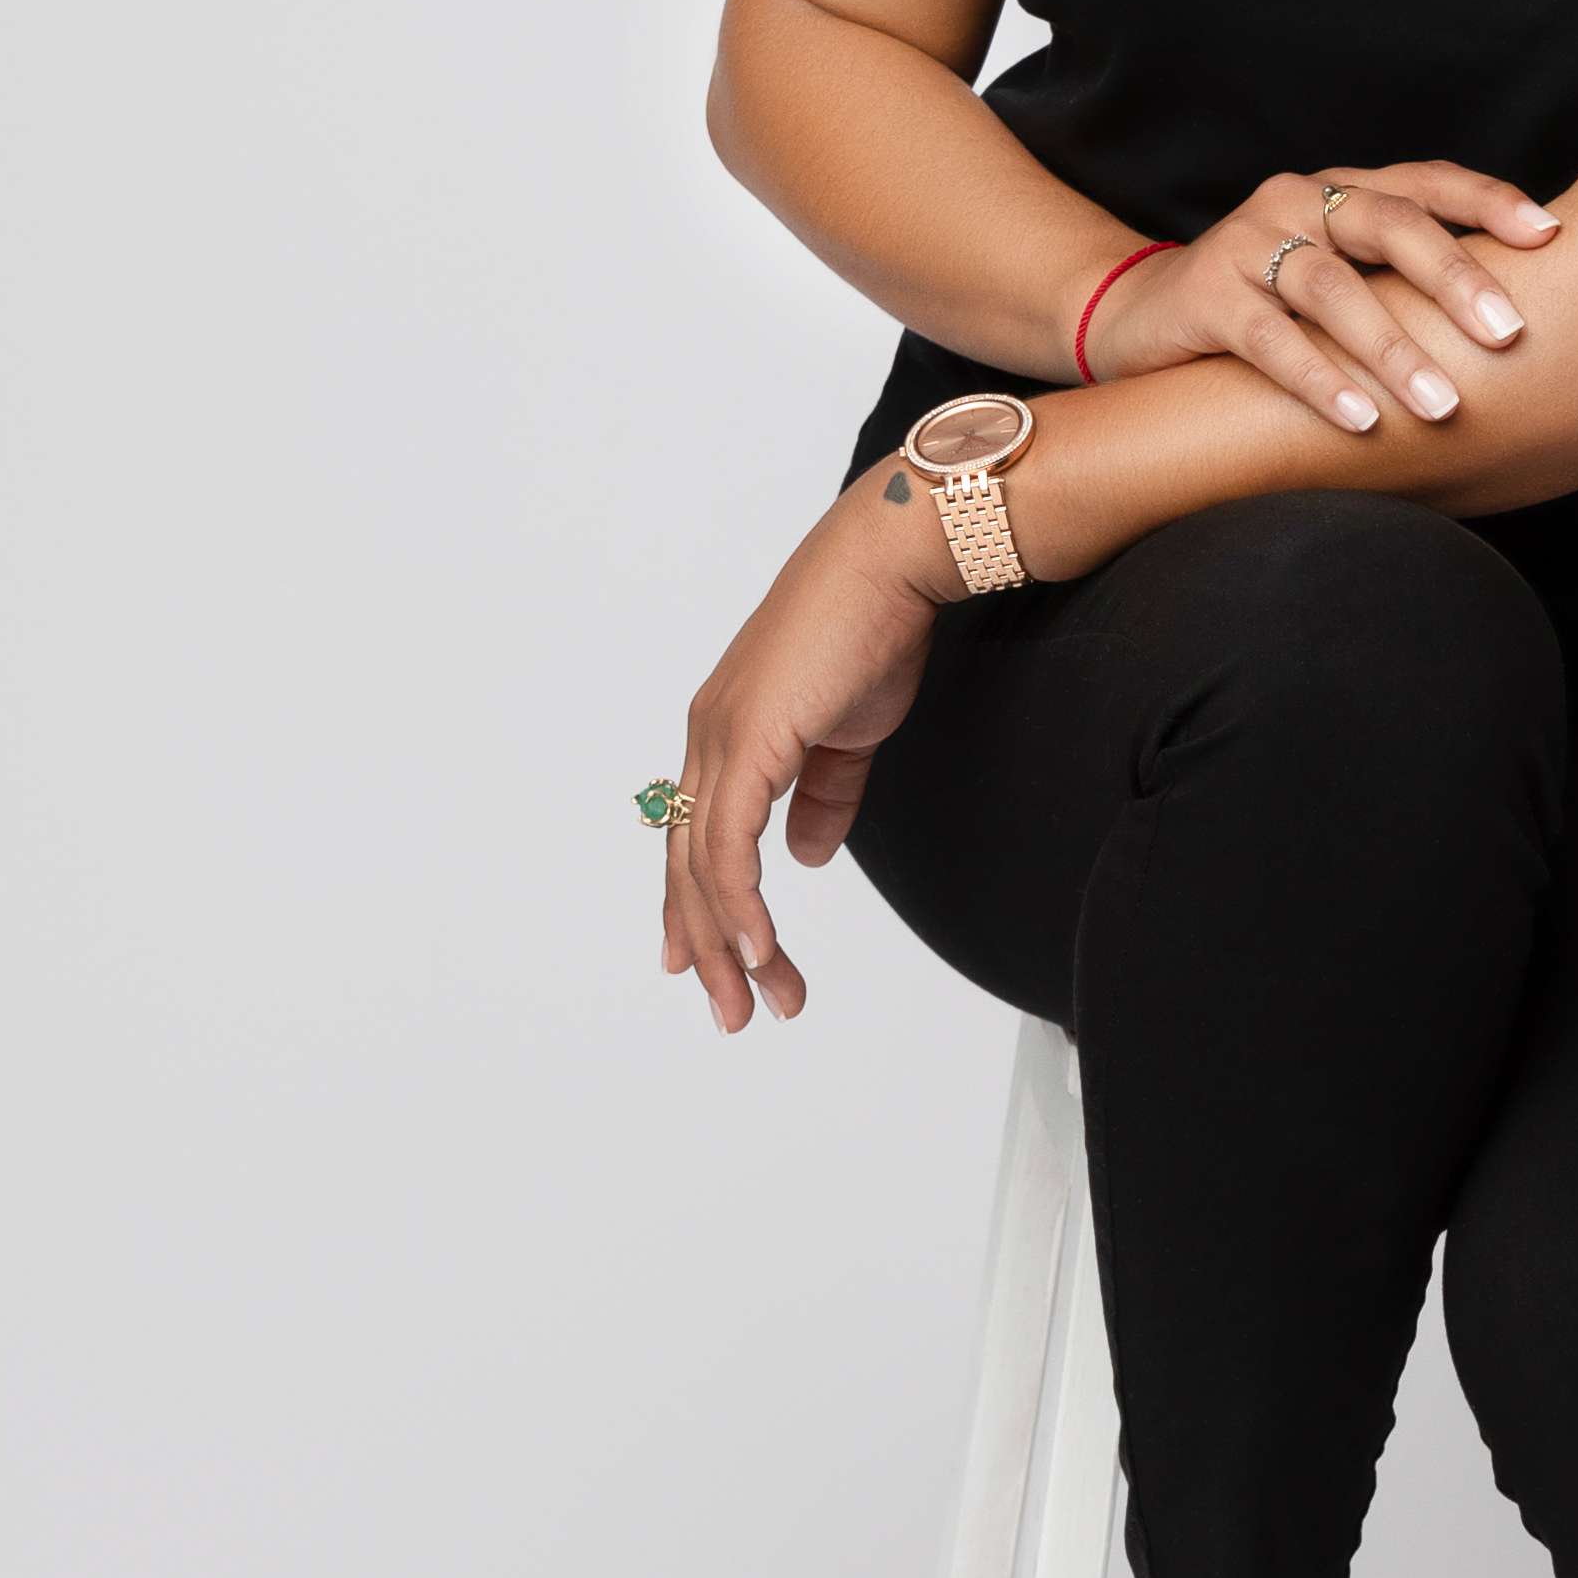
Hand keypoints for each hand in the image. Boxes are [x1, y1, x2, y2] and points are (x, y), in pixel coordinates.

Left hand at [661, 470, 946, 1031]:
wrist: (892, 564)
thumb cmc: (874, 629)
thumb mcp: (849, 732)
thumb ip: (823, 796)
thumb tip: (806, 858)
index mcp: (724, 735)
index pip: (693, 839)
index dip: (693, 909)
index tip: (703, 966)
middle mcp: (705, 739)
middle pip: (685, 866)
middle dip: (707, 949)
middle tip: (734, 1014)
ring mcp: (718, 739)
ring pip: (702, 868)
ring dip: (732, 945)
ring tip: (763, 1000)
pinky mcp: (746, 741)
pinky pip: (729, 844)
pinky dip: (741, 904)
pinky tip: (759, 948)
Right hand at [1076, 164, 1557, 430]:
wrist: (1141, 317)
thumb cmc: (1268, 305)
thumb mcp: (1338, 278)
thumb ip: (1401, 282)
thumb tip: (1518, 324)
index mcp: (1342, 192)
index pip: (1425, 182)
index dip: (1488, 200)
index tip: (1549, 234)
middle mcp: (1298, 201)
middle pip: (1390, 224)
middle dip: (1455, 279)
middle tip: (1509, 334)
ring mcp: (1248, 242)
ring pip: (1333, 288)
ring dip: (1393, 350)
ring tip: (1442, 406)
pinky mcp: (1206, 294)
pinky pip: (1270, 339)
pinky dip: (1319, 380)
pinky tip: (1359, 419)